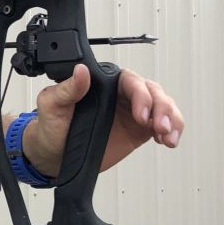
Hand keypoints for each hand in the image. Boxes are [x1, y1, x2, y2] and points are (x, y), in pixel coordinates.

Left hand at [22, 64, 182, 177]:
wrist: (53, 153)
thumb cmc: (51, 126)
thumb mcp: (53, 105)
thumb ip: (68, 89)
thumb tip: (81, 71)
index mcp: (103, 83)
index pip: (130, 81)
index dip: (141, 95)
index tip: (141, 114)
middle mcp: (121, 95)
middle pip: (153, 92)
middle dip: (162, 108)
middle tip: (158, 127)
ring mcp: (132, 112)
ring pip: (163, 107)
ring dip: (171, 119)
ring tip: (167, 137)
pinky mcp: (138, 130)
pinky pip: (162, 126)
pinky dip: (172, 131)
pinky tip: (169, 141)